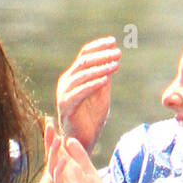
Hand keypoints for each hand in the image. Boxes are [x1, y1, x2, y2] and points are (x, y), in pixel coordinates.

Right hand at [45, 117, 107, 182]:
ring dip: (54, 153)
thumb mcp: (88, 171)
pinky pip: (61, 181)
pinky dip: (61, 169)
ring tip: (56, 138)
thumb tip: (69, 139)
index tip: (49, 120)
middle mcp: (63, 176)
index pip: (57, 150)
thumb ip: (80, 157)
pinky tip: (63, 160)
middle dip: (49, 140)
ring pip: (53, 166)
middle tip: (48, 123)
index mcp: (68, 170)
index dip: (52, 136)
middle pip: (52, 155)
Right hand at [57, 36, 120, 151]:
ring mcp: (64, 93)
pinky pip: (79, 92)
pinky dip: (93, 85)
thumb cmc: (91, 117)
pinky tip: (106, 80)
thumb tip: (112, 59)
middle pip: (84, 62)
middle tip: (118, 53)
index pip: (84, 54)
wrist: (82, 140)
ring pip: (82, 75)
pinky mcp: (65, 106)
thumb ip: (104, 77)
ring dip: (100, 68)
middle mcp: (66, 81)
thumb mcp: (101, 93)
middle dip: (102, 56)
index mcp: (74, 76)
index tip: (114, 41)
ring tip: (116, 65)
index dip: (99, 46)